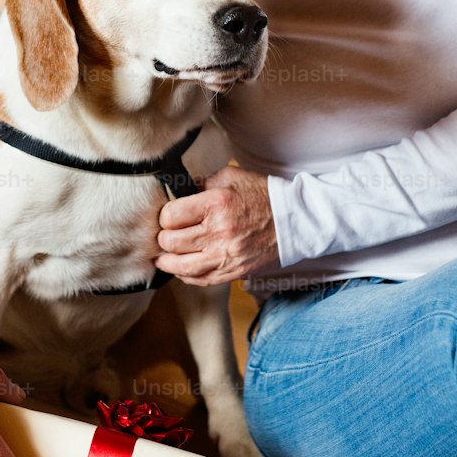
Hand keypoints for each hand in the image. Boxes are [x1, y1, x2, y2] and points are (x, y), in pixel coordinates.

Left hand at [155, 166, 279, 284]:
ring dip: (167, 261)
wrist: (293, 220)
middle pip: (171, 242)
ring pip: (181, 266)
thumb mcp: (230, 176)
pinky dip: (185, 276)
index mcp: (216, 204)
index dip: (165, 215)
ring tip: (164, 255)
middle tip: (166, 233)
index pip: (171, 216)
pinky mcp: (233, 272)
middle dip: (164, 237)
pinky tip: (181, 268)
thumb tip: (178, 191)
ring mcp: (226, 256)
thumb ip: (201, 183)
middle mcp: (218, 232)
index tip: (169, 215)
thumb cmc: (261, 194)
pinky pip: (200, 280)